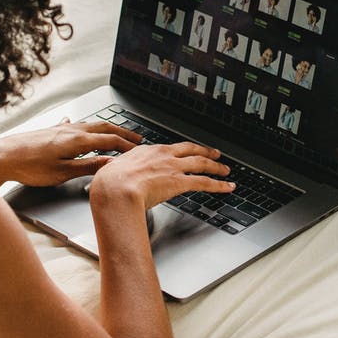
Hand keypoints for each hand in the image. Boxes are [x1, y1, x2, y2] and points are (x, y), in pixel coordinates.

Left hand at [0, 118, 142, 187]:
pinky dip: (83, 126)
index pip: (111, 141)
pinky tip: (75, 124)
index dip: (127, 146)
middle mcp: (71, 130)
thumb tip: (112, 164)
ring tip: (115, 133)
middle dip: (123, 133)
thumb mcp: (62, 172)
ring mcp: (60, 129)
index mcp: (78, 140)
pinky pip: (74, 125)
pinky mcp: (50, 131)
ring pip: (90, 125)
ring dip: (106, 128)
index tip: (140, 151)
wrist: (1, 157)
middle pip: (104, 128)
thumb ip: (89, 167)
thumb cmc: (29, 166)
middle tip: (137, 138)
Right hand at [89, 142, 233, 210]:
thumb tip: (115, 176)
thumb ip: (121, 171)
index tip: (187, 152)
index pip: (170, 148)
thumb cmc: (109, 183)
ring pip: (202, 164)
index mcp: (147, 151)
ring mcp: (173, 167)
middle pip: (191, 150)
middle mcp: (164, 155)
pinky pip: (205, 182)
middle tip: (215, 153)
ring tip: (225, 170)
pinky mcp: (180, 182)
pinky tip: (227, 187)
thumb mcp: (114, 170)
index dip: (182, 150)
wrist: (115, 189)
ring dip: (216, 167)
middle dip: (205, 151)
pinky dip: (219, 185)